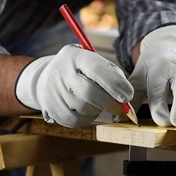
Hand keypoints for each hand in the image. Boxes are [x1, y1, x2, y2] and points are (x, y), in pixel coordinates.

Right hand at [15, 44, 133, 127]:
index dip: (115, 84)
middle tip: (122, 108)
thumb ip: (111, 74)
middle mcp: (62, 71)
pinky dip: (87, 119)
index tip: (128, 95)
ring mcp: (53, 91)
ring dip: (99, 110)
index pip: (97, 68)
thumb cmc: (81, 70)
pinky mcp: (51, 108)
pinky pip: (76, 121)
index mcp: (76, 55)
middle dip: (111, 103)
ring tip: (98, 102)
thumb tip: (126, 98)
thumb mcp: (94, 62)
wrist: (47, 77)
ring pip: (85, 109)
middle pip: (90, 92)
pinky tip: (87, 110)